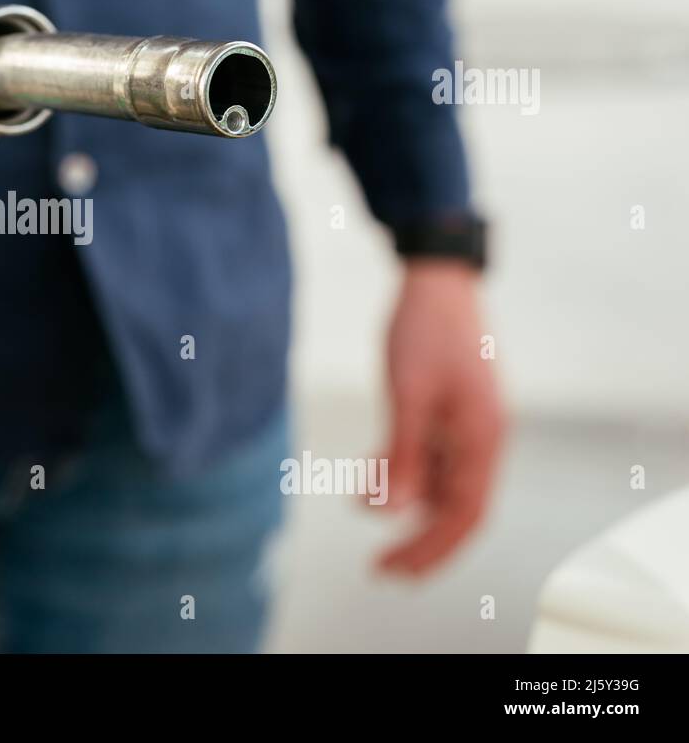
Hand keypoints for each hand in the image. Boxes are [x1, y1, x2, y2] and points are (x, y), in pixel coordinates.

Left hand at [376, 260, 506, 574]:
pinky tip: (372, 478)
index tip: (389, 569)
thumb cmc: (423, 331)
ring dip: (410, 507)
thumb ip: (403, 455)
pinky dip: (407, 475)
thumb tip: (391, 514)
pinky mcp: (451, 411)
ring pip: (444, 485)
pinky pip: (434, 459)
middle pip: (458, 509)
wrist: (437, 280)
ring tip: (365, 513)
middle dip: (421, 542)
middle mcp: (483, 438)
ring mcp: (469, 425)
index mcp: (483, 438)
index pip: (464, 514)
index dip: (429, 549)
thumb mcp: (407, 394)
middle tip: (380, 569)